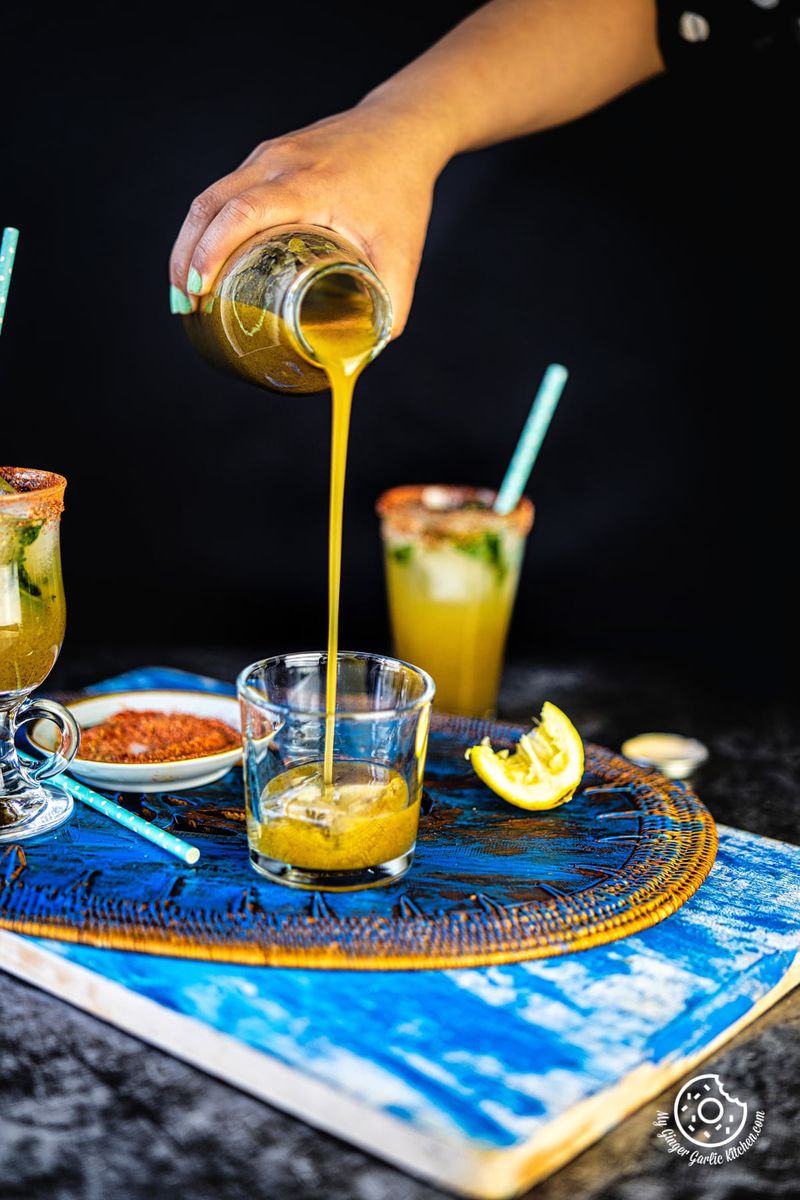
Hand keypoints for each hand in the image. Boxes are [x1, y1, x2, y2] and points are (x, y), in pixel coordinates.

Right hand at [169, 101, 450, 336]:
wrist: (402, 128)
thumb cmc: (402, 188)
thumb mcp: (402, 252)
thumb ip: (389, 304)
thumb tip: (365, 352)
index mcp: (308, 183)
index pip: (243, 212)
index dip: (212, 251)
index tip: (198, 290)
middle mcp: (278, 162)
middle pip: (209, 204)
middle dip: (186, 256)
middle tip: (183, 304)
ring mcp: (267, 156)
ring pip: (208, 197)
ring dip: (188, 243)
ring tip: (184, 291)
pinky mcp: (264, 157)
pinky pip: (222, 192)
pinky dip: (206, 228)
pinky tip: (204, 259)